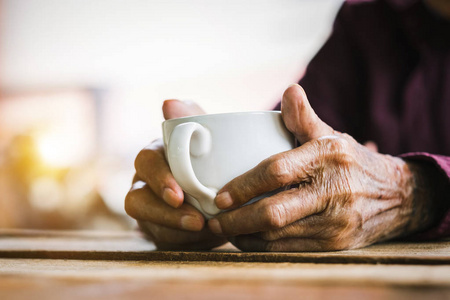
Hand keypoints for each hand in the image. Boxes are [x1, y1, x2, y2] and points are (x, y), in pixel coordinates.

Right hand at [125, 100, 226, 249]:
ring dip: (175, 230)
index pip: (146, 160)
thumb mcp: (210, 137)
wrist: (226, 188)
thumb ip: (193, 118)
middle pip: (136, 198)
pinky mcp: (160, 231)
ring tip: (206, 231)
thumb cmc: (214, 157)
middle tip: (195, 220)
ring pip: (148, 224)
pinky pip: (164, 240)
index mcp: (158, 155)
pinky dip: (185, 241)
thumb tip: (169, 102)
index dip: (159, 178)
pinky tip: (208, 239)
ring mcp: (151, 209)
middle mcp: (147, 182)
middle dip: (163, 212)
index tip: (179, 194)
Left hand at [207, 84, 440, 251]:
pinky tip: (249, 239)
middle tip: (214, 219)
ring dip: (246, 236)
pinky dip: (264, 246)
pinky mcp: (336, 243)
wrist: (397, 195)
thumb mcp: (331, 135)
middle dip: (237, 220)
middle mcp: (333, 190)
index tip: (219, 196)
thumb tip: (289, 90)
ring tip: (225, 229)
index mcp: (327, 156)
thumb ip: (304, 117)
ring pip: (278, 236)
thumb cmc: (351, 161)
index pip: (277, 171)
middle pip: (274, 212)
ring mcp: (335, 221)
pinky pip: (290, 249)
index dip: (243, 185)